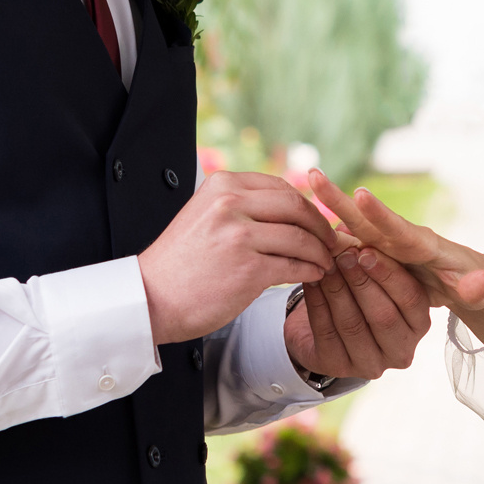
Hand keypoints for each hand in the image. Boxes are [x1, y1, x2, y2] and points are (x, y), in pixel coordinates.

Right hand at [137, 171, 336, 342]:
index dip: (307, 205)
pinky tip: (315, 275)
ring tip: (326, 262)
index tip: (318, 220)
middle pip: (297, 207)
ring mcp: (240, 236)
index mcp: (223, 185)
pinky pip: (295, 265)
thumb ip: (241, 205)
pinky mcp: (249, 269)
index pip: (281, 187)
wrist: (151, 298)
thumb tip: (289, 204)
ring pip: (300, 237)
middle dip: (321, 225)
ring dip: (321, 252)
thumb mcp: (206, 214)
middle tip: (333, 240)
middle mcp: (231, 204)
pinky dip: (311, 270)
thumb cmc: (182, 262)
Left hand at [283, 237, 433, 379]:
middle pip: (383, 315)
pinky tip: (312, 280)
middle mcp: (401, 349)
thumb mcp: (374, 273)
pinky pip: (327, 333)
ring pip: (353, 325)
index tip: (368, 250)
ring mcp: (371, 364)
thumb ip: (373, 254)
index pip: (411, 299)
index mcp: (418, 324)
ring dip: (337, 290)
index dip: (389, 274)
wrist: (327, 324)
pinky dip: (318, 303)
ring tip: (326, 263)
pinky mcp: (339, 368)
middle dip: (361, 282)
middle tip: (344, 255)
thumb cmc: (360, 292)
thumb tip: (354, 225)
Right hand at [302, 173, 483, 324]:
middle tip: (316, 175)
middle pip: (367, 219)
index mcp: (423, 246)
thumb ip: (478, 288)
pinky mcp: (375, 251)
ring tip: (306, 183)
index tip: (361, 194)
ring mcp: (385, 244)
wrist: (461, 280)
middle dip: (343, 199)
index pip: (399, 229)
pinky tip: (305, 222)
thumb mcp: (478, 291)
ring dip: (331, 206)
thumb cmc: (470, 285)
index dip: (380, 215)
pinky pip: (350, 241)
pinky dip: (329, 231)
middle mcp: (401, 238)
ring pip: (353, 226)